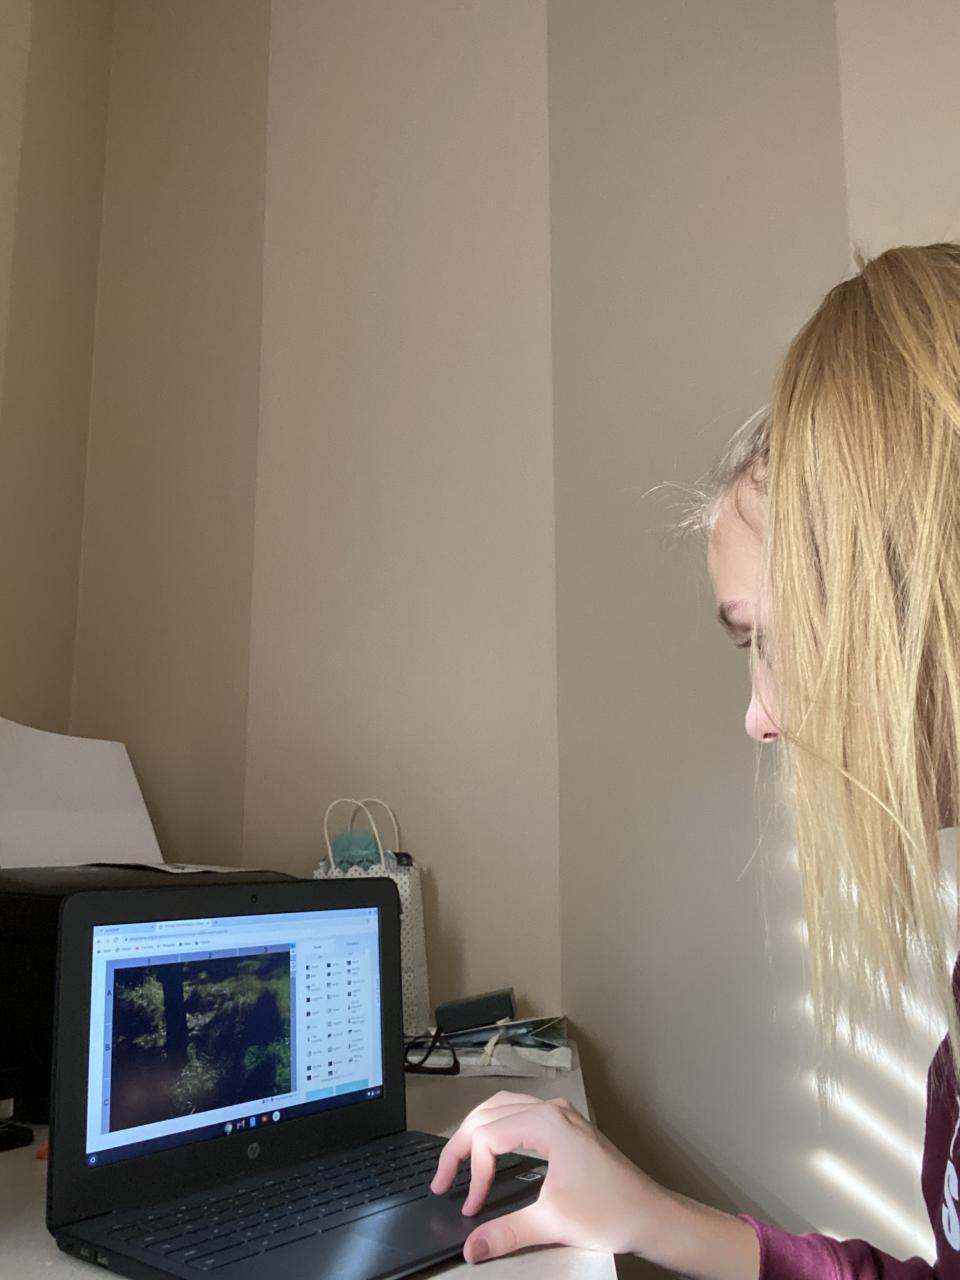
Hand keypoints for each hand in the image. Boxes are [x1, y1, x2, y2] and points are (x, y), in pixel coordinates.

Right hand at [429, 1090, 667, 1263]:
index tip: (471, 1207)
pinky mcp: (568, 1129)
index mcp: (546, 1124)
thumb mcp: (553, 1222)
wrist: (652, 1215)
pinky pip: (520, 1115)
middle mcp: (552, 1111)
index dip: (472, 1173)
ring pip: (503, 1108)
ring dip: (478, 1131)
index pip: (488, 1136)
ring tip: (459, 1160)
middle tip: (442, 1176)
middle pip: (489, 1112)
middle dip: (461, 1143)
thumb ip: (506, 1232)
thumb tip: (471, 1246)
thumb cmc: (611, 1212)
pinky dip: (498, 1129)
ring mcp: (562, 1116)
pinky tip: (494, 1151)